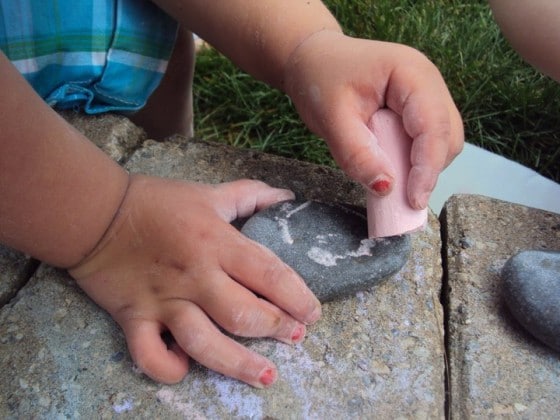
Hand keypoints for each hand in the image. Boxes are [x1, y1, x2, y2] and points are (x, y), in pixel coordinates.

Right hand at [69, 175, 320, 385]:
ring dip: (237, 364)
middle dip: (276, 329)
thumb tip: (288, 198)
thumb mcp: (209, 193)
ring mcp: (163, 300)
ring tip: (266, 375)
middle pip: (243, 314)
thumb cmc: (159, 202)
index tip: (312, 313)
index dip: (298, 297)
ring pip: (204, 342)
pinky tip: (185, 368)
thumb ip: (252, 195)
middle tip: (294, 337)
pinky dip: (168, 368)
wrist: (97, 212)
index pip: (269, 274)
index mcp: (217, 242)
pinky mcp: (133, 316)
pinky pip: (149, 354)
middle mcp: (195, 275)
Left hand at [284, 30, 463, 208]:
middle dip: (428, 170)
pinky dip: (413, 162)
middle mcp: (428, 83)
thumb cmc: (320, 80)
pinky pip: (426, 143)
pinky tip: (391, 169)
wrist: (313, 62)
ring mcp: (426, 97)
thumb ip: (357, 153)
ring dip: (422, 168)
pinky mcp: (417, 112)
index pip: (433, 125)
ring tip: (391, 181)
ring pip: (441, 143)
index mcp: (411, 74)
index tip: (413, 200)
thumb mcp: (331, 118)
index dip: (427, 167)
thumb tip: (385, 188)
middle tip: (400, 198)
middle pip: (446, 136)